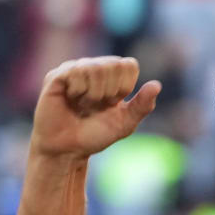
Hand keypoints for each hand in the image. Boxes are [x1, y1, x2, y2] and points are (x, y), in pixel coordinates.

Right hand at [29, 56, 161, 161]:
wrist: (68, 150)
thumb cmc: (95, 135)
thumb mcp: (125, 123)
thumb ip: (142, 105)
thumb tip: (157, 85)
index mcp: (112, 76)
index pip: (129, 65)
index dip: (125, 87)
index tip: (113, 103)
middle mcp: (93, 67)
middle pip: (114, 64)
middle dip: (110, 91)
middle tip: (96, 105)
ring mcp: (74, 69)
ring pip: (95, 67)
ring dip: (93, 94)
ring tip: (83, 105)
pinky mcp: (56, 75)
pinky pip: (76, 72)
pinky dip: (78, 91)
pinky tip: (71, 99)